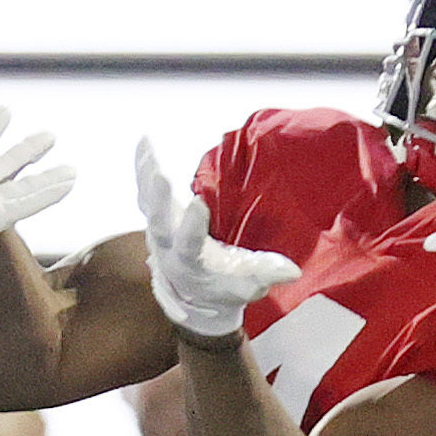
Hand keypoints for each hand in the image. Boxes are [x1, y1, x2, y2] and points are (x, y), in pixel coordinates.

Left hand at [133, 138, 302, 340]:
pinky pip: (145, 190)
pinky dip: (143, 166)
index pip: (188, 245)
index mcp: (189, 263)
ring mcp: (160, 229)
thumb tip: (292, 271)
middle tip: (160, 175)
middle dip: (159, 199)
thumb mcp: (246, 286)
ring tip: (150, 148)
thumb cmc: (223, 289)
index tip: (199, 204)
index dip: (191, 227)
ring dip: (147, 176)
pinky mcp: (159, 214)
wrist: (194, 293)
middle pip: (157, 222)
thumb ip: (265, 276)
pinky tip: (144, 141)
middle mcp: (167, 247)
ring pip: (148, 203)